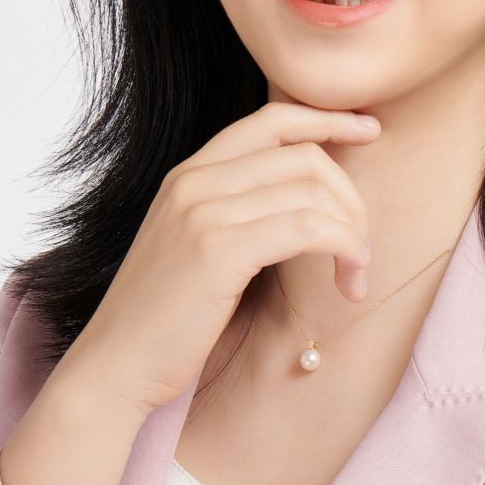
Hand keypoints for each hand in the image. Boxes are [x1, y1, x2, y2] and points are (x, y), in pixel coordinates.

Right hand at [56, 98, 378, 416]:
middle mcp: (193, 181)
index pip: (270, 121)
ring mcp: (202, 211)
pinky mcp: (217, 250)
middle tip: (362, 250)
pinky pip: (307, 228)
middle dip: (351, 200)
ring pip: (313, 192)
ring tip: (356, 275)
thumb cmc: (163, 322)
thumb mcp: (196, 250)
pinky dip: (344, 250)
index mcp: (188, 174)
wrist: (115, 365)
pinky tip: (349, 284)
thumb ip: (235, 215)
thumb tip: (304, 205)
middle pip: (304, 156)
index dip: (326, 120)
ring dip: (354, 234)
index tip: (368, 130)